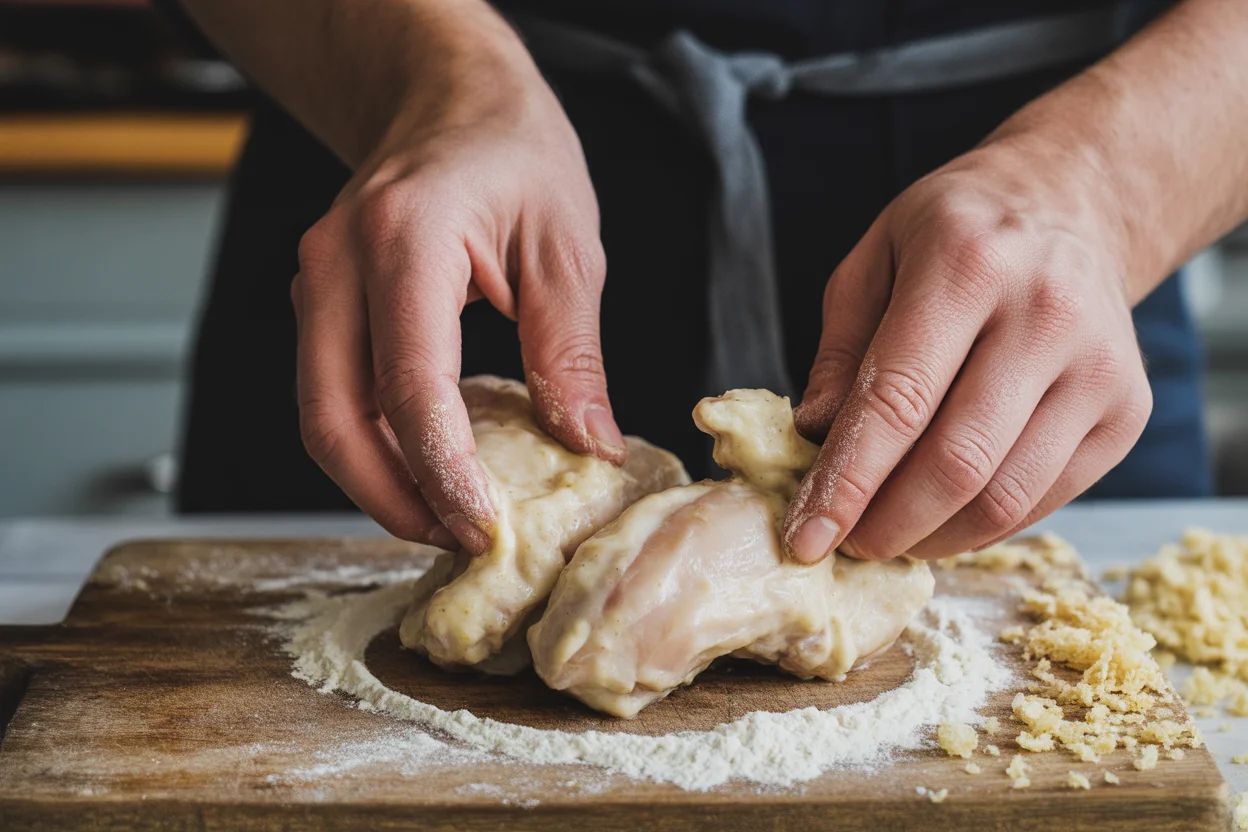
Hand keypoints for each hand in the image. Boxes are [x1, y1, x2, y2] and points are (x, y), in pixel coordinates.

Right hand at [291, 45, 623, 554]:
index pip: (408, 385)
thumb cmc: (513, 153)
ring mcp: (316, 283)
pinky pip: (333, 393)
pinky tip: (428, 466)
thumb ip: (571, 352)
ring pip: (322, 416)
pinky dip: (374, 445)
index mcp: (405, 239)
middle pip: (333, 420)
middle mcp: (337, 264)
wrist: (447, 100)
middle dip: (391, 499)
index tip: (484, 530)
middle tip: (461, 540)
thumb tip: (587, 448)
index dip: (441, 472)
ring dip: (377, 482)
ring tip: (448, 516)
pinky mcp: (320, 303)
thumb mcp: (566, 247)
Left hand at [783, 136, 1152, 561]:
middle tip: (845, 544)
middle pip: (957, 461)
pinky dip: (982, 527)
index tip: (806, 537)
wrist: (1073, 205)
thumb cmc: (956, 235)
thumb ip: (840, 350)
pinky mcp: (1126, 411)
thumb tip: (815, 437)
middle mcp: (1045, 314)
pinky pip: (1044, 498)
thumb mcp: (873, 260)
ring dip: (933, 537)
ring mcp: (1097, 367)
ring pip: (1005, 496)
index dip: (847, 481)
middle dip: (887, 524)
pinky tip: (941, 519)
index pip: (898, 400)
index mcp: (966, 264)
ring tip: (888, 535)